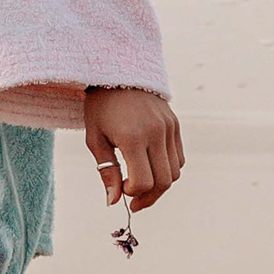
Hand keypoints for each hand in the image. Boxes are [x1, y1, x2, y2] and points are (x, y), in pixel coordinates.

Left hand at [84, 87, 183, 211]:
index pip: (143, 182)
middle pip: (163, 182)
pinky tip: (151, 168)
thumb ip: (106, 171)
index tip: (122, 188)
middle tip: (133, 199)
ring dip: (160, 185)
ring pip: (174, 172)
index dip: (133, 193)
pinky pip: (178, 158)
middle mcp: (156, 133)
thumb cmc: (100, 107)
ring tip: (142, 185)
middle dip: (148, 197)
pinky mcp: (175, 125)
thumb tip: (113, 202)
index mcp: (132, 137)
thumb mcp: (95, 138)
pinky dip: (168, 170)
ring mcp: (169, 128)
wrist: (118, 71)